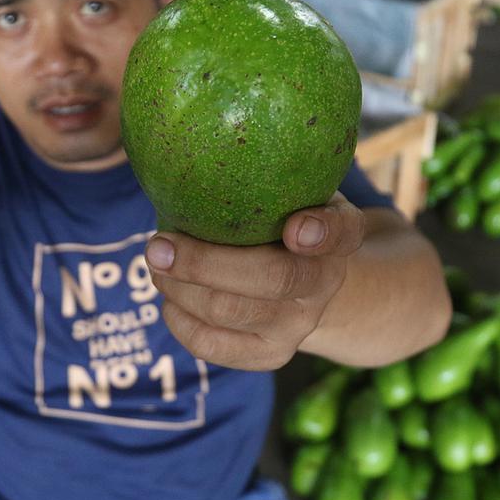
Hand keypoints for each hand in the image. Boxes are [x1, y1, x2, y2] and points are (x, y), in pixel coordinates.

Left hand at [146, 193, 364, 370]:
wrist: (302, 283)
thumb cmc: (283, 217)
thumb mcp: (293, 189)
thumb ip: (270, 174)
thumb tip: (194, 145)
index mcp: (339, 235)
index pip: (344, 231)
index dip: (322, 232)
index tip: (296, 229)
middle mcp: (325, 283)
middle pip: (270, 280)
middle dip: (204, 265)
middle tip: (157, 246)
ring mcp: (299, 325)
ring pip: (230, 312)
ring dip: (179, 287)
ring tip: (156, 261)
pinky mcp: (269, 355)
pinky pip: (213, 345)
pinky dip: (178, 319)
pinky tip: (169, 294)